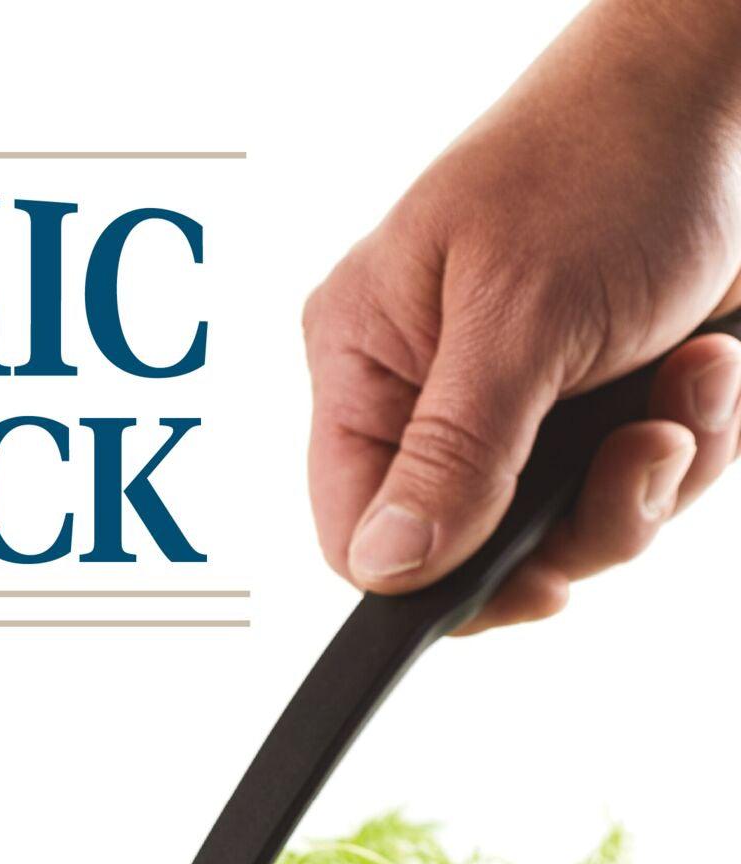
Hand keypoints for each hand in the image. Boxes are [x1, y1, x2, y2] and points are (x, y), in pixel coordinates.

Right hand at [305, 0, 740, 631]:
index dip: (433, 578)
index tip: (529, 576)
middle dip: (583, 521)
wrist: (725, 89)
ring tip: (695, 378)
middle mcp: (430, 397)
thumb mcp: (521, 319)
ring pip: (569, 529)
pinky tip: (708, 364)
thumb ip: (452, 456)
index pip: (356, 533)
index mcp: (366, 365)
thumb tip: (384, 568)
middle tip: (644, 451)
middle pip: (472, 553)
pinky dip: (693, 438)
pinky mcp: (594, 406)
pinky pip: (634, 485)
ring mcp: (517, 407)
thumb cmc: (604, 159)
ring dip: (657, 473)